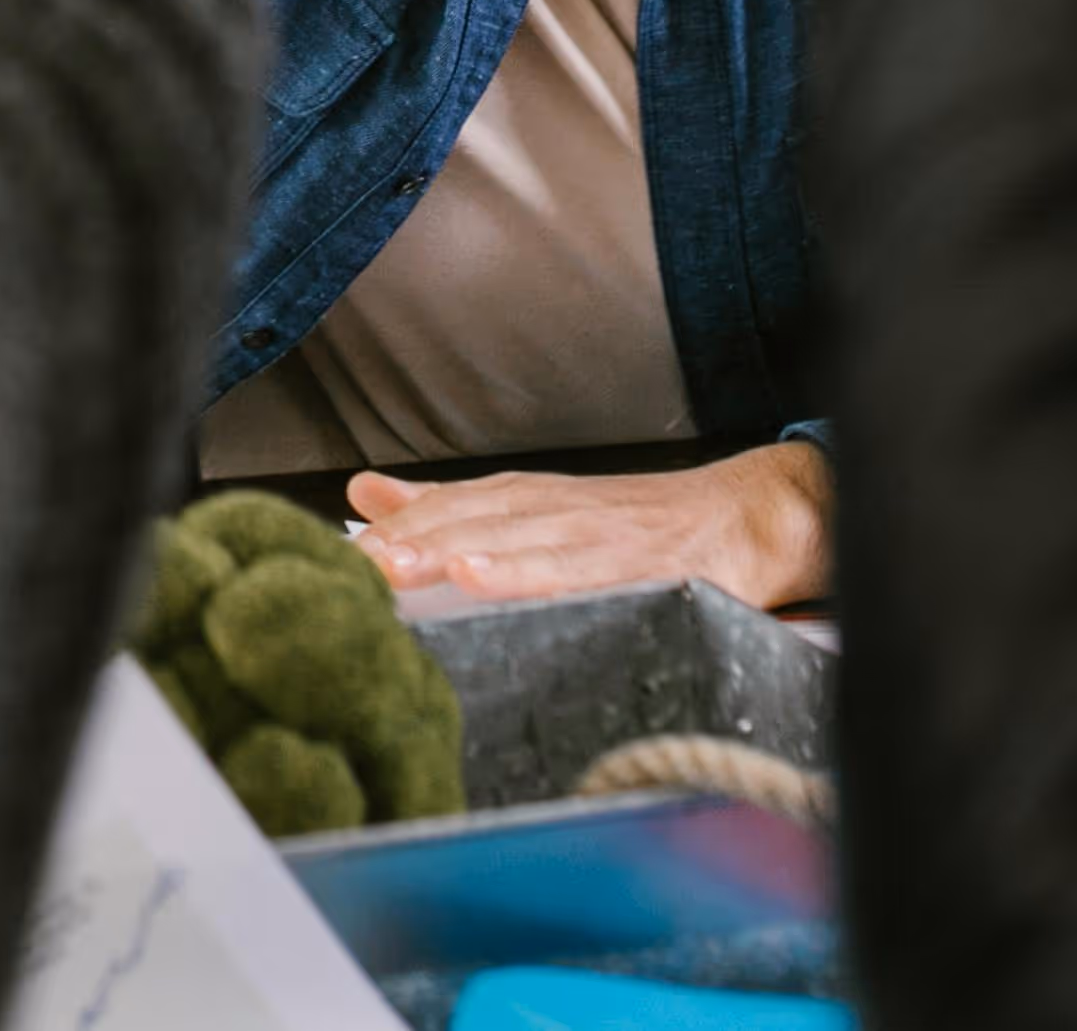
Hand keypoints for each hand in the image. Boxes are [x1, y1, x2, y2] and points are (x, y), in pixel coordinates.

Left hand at [347, 443, 834, 610]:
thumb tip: (365, 495)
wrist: (741, 519)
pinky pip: (575, 572)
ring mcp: (594, 536)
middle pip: (469, 522)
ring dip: (450, 553)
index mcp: (525, 499)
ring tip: (398, 569)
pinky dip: (526, 575)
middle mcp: (553, 509)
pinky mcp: (635, 567)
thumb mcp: (534, 508)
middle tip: (352, 567)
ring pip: (512, 542)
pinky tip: (480, 580)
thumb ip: (450, 506)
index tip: (335, 557)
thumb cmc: (632, 524)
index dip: (394, 532)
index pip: (447, 508)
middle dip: (408, 545)